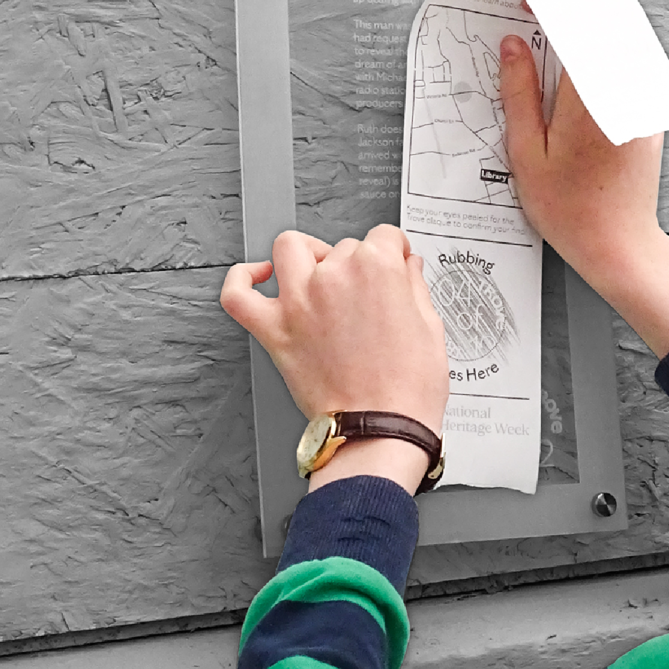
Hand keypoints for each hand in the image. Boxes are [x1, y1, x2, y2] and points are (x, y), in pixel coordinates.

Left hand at [220, 225, 448, 491]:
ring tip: (318, 271)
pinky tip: (258, 277)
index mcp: (377, 269)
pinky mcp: (275, 331)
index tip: (394, 262)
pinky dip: (242, 279)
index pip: (384, 237)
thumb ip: (415, 287)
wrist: (380, 430)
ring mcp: (299, 302)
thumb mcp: (431, 327)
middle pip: (343, 247)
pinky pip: (238, 294)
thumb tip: (408, 266)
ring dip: (306, 254)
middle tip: (367, 293)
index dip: (393, 252)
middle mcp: (334, 277)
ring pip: (290, 249)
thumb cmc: (407, 390)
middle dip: (357, 264)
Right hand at [499, 32, 668, 354]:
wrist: (619, 244)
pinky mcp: (648, 113)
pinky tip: (583, 66)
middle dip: (574, 5)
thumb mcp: (526, 153)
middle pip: (605, 24)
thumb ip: (519, 94)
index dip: (550, 3)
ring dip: (592, 28)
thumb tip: (514, 48)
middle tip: (542, 9)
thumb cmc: (572, 211)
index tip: (529, 0)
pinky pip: (632, 67)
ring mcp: (642, 103)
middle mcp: (623, 94)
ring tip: (559, 35)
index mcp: (588, 99)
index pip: (576, 27)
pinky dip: (607, 55)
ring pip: (622, 42)